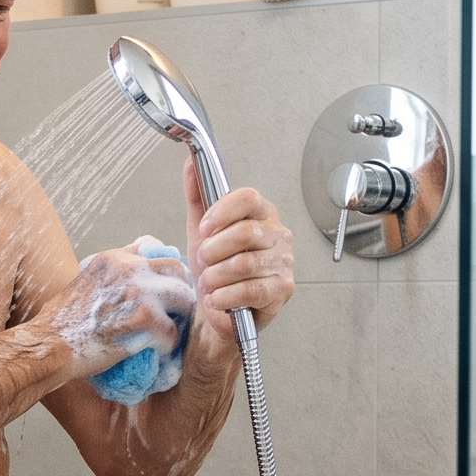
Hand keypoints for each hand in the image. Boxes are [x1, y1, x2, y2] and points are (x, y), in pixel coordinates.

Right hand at [43, 241, 195, 378]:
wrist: (48, 345)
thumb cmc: (61, 323)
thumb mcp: (84, 282)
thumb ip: (111, 275)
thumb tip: (133, 274)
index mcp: (114, 258)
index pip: (155, 250)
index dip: (162, 273)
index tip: (161, 291)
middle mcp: (128, 268)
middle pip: (177, 269)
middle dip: (179, 291)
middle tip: (173, 314)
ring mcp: (138, 292)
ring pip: (184, 298)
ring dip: (179, 317)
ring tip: (167, 333)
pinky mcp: (144, 319)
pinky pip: (173, 332)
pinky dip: (167, 346)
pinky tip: (155, 352)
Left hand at [184, 156, 294, 344]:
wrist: (223, 310)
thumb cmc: (218, 268)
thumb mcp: (202, 232)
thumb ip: (197, 198)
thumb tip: (190, 165)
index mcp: (262, 214)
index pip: (247, 198)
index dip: (221, 212)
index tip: (204, 230)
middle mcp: (278, 235)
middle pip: (243, 232)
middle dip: (213, 251)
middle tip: (204, 262)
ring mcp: (284, 262)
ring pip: (243, 263)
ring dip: (215, 277)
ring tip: (209, 283)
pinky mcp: (283, 288)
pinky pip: (249, 290)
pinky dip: (225, 296)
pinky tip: (218, 298)